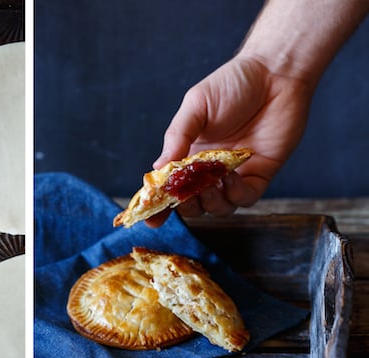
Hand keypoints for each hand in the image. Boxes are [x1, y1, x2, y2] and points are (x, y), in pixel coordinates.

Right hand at [145, 55, 313, 226]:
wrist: (274, 73)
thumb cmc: (232, 84)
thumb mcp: (195, 106)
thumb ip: (177, 137)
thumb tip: (158, 169)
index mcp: (189, 154)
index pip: (170, 187)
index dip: (159, 206)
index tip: (150, 218)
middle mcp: (210, 169)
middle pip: (193, 203)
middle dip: (185, 206)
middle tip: (183, 197)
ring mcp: (235, 174)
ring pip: (219, 207)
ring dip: (210, 203)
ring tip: (207, 186)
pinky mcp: (260, 174)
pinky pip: (245, 198)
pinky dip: (235, 194)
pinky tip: (230, 177)